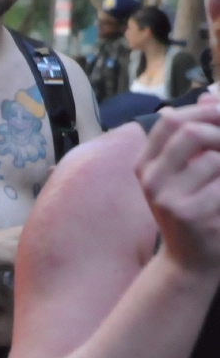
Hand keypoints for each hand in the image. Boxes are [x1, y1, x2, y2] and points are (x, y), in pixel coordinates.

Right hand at [137, 100, 219, 274]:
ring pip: (213, 158)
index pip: (170, 121)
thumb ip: (196, 138)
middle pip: (190, 132)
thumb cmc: (195, 212)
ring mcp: (166, 198)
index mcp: (146, 165)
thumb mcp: (188, 174)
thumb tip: (208, 96)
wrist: (192, 261)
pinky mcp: (189, 214)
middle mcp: (150, 179)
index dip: (202, 111)